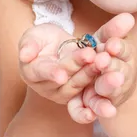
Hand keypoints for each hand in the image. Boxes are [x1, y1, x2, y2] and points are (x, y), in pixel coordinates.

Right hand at [18, 13, 134, 122]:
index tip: (61, 75)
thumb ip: (29, 44)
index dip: (51, 73)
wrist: (56, 46)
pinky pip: (91, 93)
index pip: (42, 72)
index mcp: (33, 72)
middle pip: (66, 77)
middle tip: (92, 57)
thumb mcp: (33, 36)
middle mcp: (50, 86)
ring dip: (93, 72)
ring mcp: (67, 90)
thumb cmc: (41, 40)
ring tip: (104, 60)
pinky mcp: (82, 91)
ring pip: (81, 82)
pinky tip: (111, 100)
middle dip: (80, 69)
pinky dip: (100, 96)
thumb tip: (24, 54)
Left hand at [75, 29, 136, 118]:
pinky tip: (87, 115)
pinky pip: (91, 111)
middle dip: (110, 68)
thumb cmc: (105, 53)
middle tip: (101, 61)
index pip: (124, 51)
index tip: (110, 45)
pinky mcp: (95, 106)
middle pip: (118, 73)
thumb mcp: (106, 39)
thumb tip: (129, 17)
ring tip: (98, 88)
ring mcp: (110, 93)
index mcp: (126, 56)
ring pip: (108, 94)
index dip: (118, 48)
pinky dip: (88, 113)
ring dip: (105, 91)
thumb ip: (113, 30)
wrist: (104, 79)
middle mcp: (122, 76)